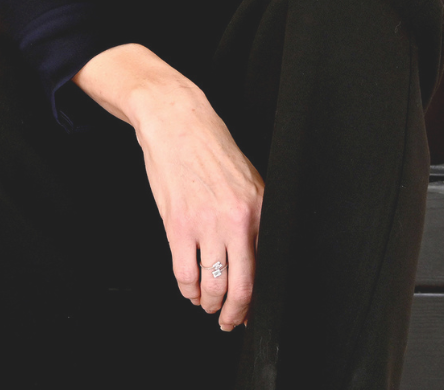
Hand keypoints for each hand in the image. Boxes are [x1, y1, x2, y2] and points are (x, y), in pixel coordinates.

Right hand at [72, 44, 262, 330]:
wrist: (177, 122)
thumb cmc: (210, 147)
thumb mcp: (247, 178)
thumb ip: (255, 216)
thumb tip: (257, 257)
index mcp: (259, 207)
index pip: (266, 268)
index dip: (258, 299)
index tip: (251, 310)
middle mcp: (237, 219)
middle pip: (242, 287)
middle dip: (235, 313)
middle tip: (229, 320)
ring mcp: (206, 223)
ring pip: (212, 286)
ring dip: (209, 304)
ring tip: (206, 303)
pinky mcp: (178, 225)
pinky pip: (184, 274)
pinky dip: (187, 290)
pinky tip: (188, 288)